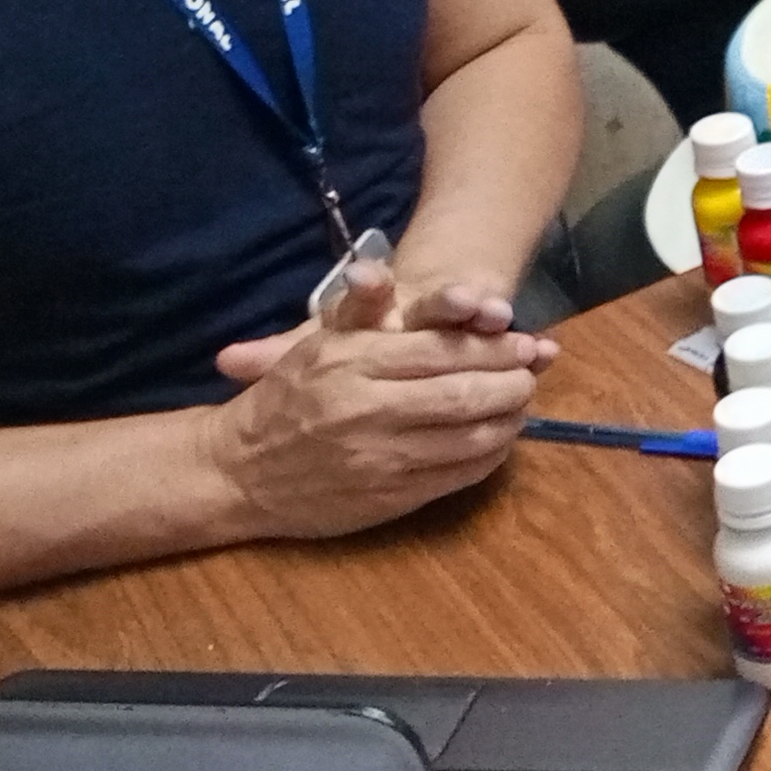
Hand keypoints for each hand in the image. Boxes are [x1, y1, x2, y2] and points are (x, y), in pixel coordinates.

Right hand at [207, 258, 551, 536]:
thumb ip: (359, 306)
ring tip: (522, 401)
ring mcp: (382, 460)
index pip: (442, 350)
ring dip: (509, 418)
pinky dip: (490, 456)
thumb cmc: (283, 399)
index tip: (522, 340)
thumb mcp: (316, 342)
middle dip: (512, 381)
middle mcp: (369, 412)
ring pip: (471, 438)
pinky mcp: (391, 499)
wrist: (237, 473)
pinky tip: (498, 440)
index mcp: (352, 364)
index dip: (492, 345)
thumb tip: (379, 270)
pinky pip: (458, 476)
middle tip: (532, 370)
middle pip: (466, 394)